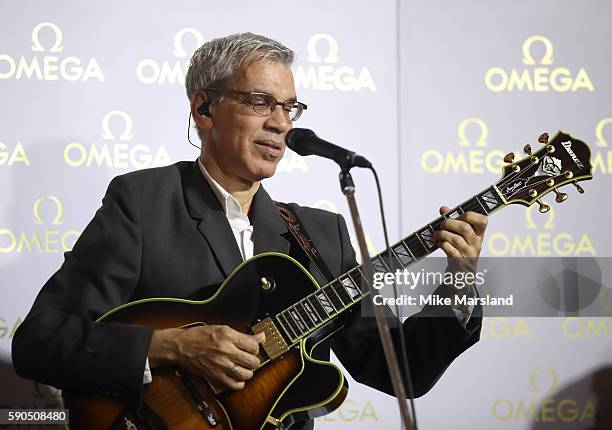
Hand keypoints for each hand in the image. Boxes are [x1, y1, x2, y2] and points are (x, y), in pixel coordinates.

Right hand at [149, 325, 264, 389]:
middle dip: (254, 361)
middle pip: (253, 361)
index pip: (254, 346)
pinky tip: (237, 378)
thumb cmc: (199, 336)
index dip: (255, 348)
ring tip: (244, 368)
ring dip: (248, 372)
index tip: (252, 348)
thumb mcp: (222, 329)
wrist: (181, 346)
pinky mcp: (215, 376)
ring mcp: (221, 365)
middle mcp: (226, 351)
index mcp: (228, 336)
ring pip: (246, 374)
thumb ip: (243, 335)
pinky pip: (234, 385)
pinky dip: (239, 383)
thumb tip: (260, 337)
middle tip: (249, 359)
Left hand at [433, 206, 487, 274]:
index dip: (470, 215)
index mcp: (478, 235)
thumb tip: (444, 209)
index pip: (482, 221)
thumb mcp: (461, 236)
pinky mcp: (460, 262)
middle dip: (449, 223)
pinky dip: (443, 245)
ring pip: (456, 239)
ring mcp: (468, 253)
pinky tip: (439, 243)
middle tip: (441, 224)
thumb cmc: (461, 252)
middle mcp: (475, 244)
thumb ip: (453, 221)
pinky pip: (451, 250)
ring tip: (436, 234)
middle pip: (465, 228)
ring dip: (442, 234)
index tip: (458, 215)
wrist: (461, 274)